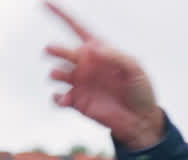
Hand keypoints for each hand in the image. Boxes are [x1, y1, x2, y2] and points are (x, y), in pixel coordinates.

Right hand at [44, 2, 164, 148]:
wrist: (141, 120)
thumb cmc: (141, 91)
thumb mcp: (135, 69)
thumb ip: (115, 56)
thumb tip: (92, 48)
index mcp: (99, 52)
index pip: (77, 28)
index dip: (61, 15)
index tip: (45, 3)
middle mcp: (86, 65)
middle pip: (63, 52)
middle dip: (57, 50)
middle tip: (53, 50)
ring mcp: (80, 83)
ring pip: (57, 73)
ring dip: (56, 73)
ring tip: (61, 75)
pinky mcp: (77, 101)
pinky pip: (58, 98)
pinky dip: (57, 98)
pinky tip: (63, 99)